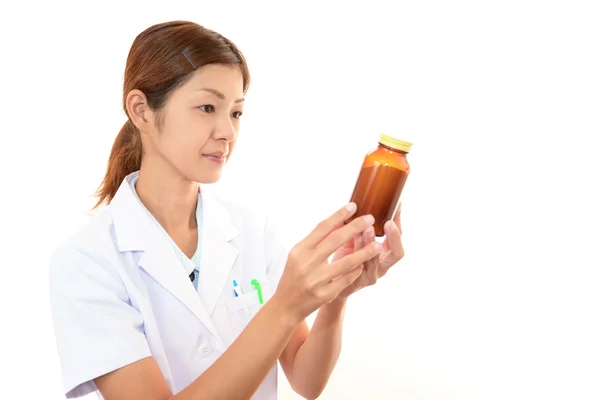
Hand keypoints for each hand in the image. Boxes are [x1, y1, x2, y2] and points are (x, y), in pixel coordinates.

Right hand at [272, 203, 384, 322]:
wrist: (285, 306)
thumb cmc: (294, 276)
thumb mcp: (298, 255)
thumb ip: (316, 241)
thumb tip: (338, 222)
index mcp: (300, 250)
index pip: (322, 227)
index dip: (338, 215)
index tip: (353, 206)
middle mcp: (307, 263)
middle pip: (335, 240)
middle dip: (355, 227)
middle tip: (370, 219)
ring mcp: (316, 280)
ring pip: (346, 262)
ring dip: (365, 252)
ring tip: (378, 245)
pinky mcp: (324, 294)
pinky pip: (346, 280)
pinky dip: (356, 271)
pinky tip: (365, 265)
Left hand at [332, 203, 404, 298]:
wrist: (329, 282)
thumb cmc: (344, 257)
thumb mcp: (353, 239)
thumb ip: (357, 226)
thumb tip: (355, 203)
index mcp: (385, 253)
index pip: (397, 237)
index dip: (399, 222)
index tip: (397, 205)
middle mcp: (382, 265)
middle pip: (397, 253)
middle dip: (395, 237)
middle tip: (389, 222)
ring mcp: (371, 275)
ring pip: (376, 260)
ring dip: (371, 242)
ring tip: (367, 228)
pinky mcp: (356, 282)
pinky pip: (358, 267)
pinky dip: (356, 254)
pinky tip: (352, 243)